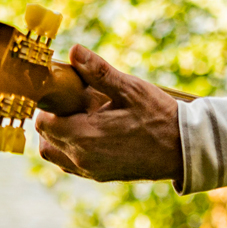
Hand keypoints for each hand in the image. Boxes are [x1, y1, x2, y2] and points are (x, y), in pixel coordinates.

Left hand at [34, 44, 183, 185]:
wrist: (183, 150)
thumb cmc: (158, 116)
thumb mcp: (130, 88)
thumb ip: (99, 71)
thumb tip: (74, 50)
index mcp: (85, 137)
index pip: (43, 124)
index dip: (47, 105)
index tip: (59, 91)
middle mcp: (83, 159)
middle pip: (46, 142)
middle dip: (51, 120)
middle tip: (69, 101)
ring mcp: (92, 171)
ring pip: (56, 156)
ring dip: (58, 136)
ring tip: (79, 115)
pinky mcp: (101, 176)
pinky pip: (72, 164)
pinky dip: (71, 149)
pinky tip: (90, 130)